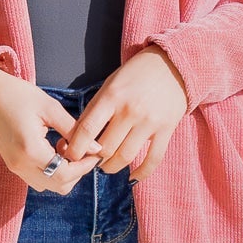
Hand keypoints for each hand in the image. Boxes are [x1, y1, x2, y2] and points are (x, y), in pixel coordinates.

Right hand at [0, 67, 105, 195]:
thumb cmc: (18, 95)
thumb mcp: (50, 108)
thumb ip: (74, 130)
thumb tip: (97, 148)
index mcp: (30, 150)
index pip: (66, 174)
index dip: (85, 166)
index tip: (95, 152)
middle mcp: (21, 165)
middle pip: (59, 186)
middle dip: (77, 172)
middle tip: (83, 151)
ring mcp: (15, 168)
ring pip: (49, 186)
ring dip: (64, 173)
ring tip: (64, 148)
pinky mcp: (12, 166)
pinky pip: (38, 180)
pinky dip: (51, 172)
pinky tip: (52, 151)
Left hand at [53, 46, 187, 182]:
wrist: (172, 64)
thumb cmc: (135, 75)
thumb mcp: (109, 85)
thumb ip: (94, 110)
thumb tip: (75, 139)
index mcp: (112, 97)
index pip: (86, 130)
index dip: (75, 149)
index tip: (70, 157)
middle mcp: (130, 111)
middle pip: (105, 148)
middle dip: (93, 159)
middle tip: (90, 161)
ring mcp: (149, 121)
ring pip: (125, 157)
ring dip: (111, 167)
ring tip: (106, 167)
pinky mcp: (167, 129)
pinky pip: (153, 159)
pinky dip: (141, 173)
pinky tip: (132, 177)